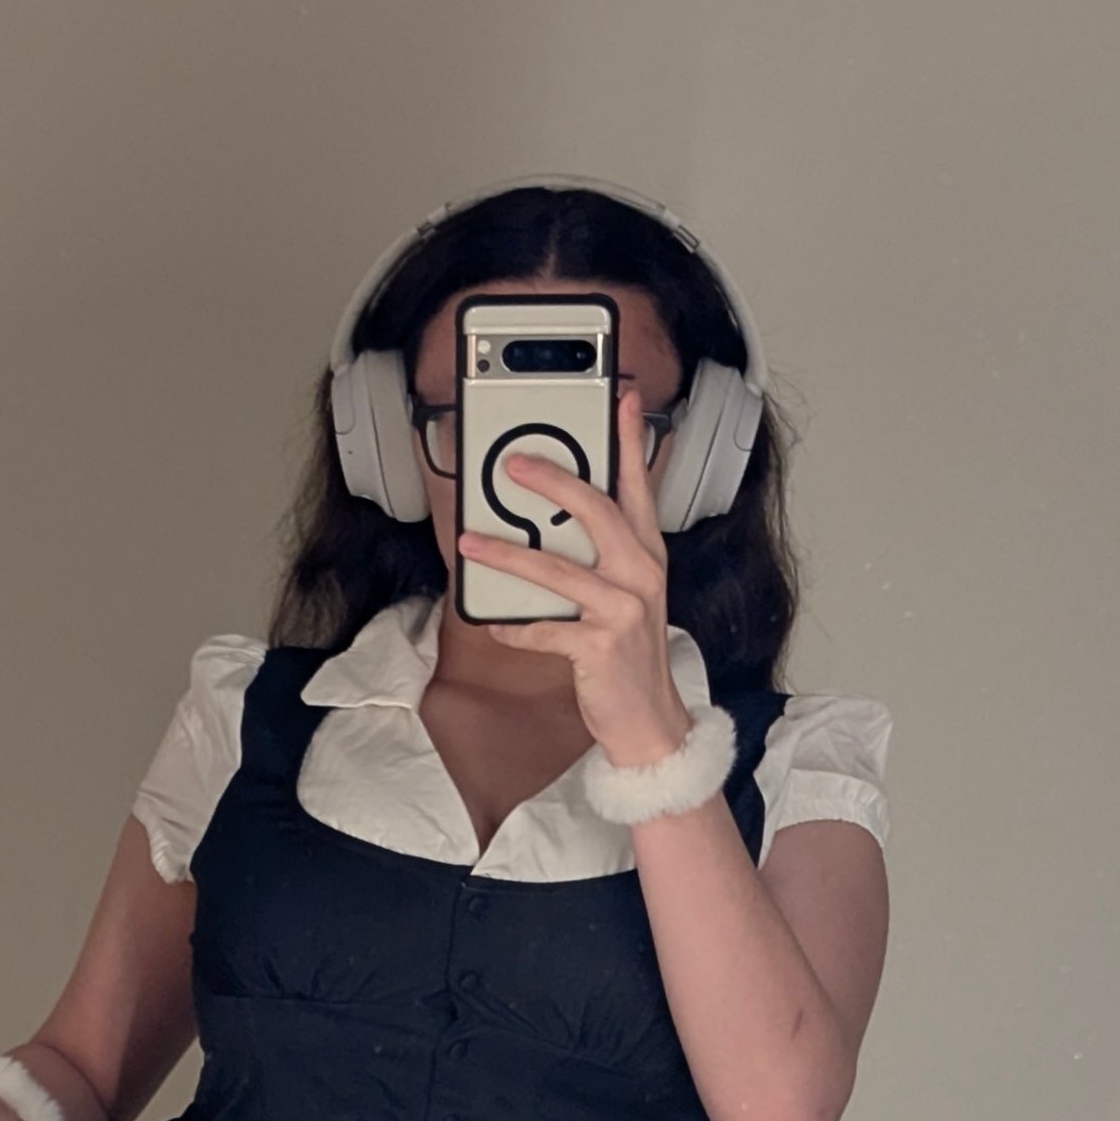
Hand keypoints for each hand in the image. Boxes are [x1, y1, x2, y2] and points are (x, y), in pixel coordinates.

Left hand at [457, 386, 694, 771]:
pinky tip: (494, 623)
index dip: (630, 441)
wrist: (648, 720)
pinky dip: (515, 628)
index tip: (623, 400)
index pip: (638, 487)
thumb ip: (599, 556)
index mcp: (646, 556)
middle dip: (552, 481)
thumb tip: (549, 525)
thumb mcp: (625, 595)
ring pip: (558, 569)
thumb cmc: (629, 654)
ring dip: (508, 555)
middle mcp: (640, 575)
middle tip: (513, 465)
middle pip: (596, 511)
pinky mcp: (601, 647)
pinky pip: (545, 630)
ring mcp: (623, 610)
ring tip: (470, 543)